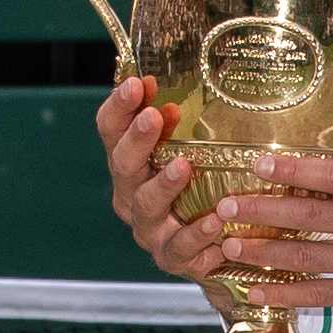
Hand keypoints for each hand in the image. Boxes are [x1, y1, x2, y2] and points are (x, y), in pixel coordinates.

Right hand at [96, 73, 225, 279]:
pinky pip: (181, 247)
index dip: (119, 106)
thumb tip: (172, 73)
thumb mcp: (191, 151)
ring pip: (145, 206)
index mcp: (129, 164)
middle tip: (154, 116)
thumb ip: (180, 120)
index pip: (110, 130)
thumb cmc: (202, 192)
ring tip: (184, 167)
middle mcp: (131, 196)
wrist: (222, 252)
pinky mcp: (174, 259)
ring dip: (163, 185)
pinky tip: (215, 219)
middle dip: (136, 139)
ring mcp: (150, 230)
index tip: (137, 82)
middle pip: (122, 165)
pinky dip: (196, 234)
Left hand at [219, 145, 332, 332]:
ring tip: (227, 245)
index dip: (291, 169)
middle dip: (261, 210)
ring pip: (305, 256)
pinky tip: (256, 291)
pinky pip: (320, 295)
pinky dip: (285, 294)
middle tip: (224, 206)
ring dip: (263, 252)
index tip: (257, 163)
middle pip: (307, 215)